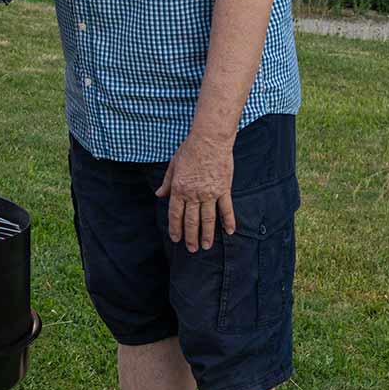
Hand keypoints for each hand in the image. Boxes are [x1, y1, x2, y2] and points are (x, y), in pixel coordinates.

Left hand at [155, 131, 236, 252]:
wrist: (209, 140)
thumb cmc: (189, 150)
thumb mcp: (173, 165)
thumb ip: (167, 183)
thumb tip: (159, 195)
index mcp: (179, 189)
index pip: (175, 214)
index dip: (175, 228)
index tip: (176, 239)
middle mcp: (194, 194)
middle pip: (191, 220)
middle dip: (190, 237)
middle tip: (191, 249)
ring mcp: (210, 193)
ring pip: (208, 219)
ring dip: (207, 234)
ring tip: (206, 246)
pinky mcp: (224, 190)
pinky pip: (226, 209)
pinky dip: (228, 221)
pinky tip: (230, 232)